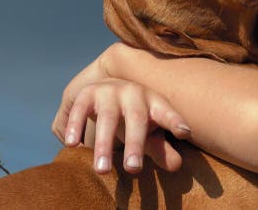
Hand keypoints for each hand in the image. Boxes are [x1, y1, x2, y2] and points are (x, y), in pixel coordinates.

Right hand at [53, 77, 190, 173]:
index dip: (175, 121)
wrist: (108, 87)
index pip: (166, 112)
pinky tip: (72, 145)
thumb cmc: (135, 117)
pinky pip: (80, 110)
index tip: (184, 132)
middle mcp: (133, 93)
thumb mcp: (149, 131)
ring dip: (103, 144)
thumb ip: (161, 148)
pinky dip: (75, 127)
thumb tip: (176, 166)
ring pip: (107, 118)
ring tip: (102, 170)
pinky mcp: (86, 94)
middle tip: (133, 169)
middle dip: (135, 143)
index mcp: (153, 102)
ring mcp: (109, 92)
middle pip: (136, 118)